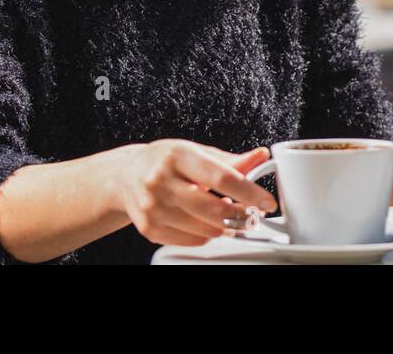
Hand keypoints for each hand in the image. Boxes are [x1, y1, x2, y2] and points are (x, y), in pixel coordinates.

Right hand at [119, 140, 277, 246]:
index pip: (221, 177)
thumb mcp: (197, 151)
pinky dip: (207, 235)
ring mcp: (153, 207)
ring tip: (225, 213)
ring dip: (225, 227)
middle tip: (252, 214)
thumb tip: (261, 156)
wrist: (126, 175)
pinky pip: (191, 240)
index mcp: (178, 156)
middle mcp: (161, 181)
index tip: (267, 202)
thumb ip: (231, 160)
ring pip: (204, 229)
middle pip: (213, 209)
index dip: (249, 192)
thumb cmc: (166, 161)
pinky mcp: (149, 229)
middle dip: (240, 216)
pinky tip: (206, 221)